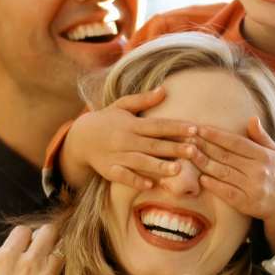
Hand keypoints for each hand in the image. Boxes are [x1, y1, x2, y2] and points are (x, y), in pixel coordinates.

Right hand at [0, 224, 63, 274]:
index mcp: (7, 258)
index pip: (24, 230)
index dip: (24, 237)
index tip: (24, 246)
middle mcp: (29, 263)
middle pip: (50, 232)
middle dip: (47, 237)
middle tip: (45, 248)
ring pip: (63, 252)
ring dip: (57, 258)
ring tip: (52, 268)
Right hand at [60, 86, 198, 190]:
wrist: (79, 138)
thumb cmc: (107, 120)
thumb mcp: (122, 106)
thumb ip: (143, 99)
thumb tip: (164, 89)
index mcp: (131, 124)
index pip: (158, 125)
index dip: (176, 127)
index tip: (195, 129)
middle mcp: (125, 140)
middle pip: (153, 144)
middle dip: (174, 148)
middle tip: (194, 151)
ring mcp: (117, 156)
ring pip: (140, 162)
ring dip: (159, 166)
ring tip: (178, 170)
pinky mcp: (109, 170)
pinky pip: (123, 177)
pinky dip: (135, 181)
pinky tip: (150, 185)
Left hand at [190, 116, 274, 250]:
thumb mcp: (274, 151)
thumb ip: (261, 136)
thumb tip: (252, 118)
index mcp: (264, 156)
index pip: (236, 143)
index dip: (217, 135)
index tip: (200, 128)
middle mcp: (258, 171)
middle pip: (226, 156)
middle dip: (205, 146)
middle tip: (187, 137)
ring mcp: (252, 188)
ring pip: (223, 173)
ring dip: (204, 163)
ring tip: (189, 153)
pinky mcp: (246, 204)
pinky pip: (226, 193)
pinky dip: (213, 185)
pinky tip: (200, 177)